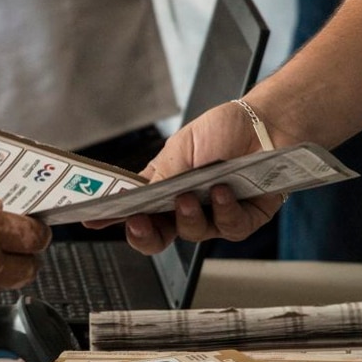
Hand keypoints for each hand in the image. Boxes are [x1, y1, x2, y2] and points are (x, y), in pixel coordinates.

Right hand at [98, 101, 287, 254]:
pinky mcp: (243, 220)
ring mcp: (214, 216)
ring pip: (192, 234)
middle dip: (145, 235)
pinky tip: (223, 192)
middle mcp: (186, 207)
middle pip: (158, 238)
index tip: (93, 220)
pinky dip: (224, 212)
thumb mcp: (182, 147)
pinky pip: (229, 229)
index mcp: (165, 189)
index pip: (134, 211)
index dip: (113, 220)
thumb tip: (133, 197)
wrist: (268, 123)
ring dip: (188, 217)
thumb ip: (160, 176)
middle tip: (139, 222)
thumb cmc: (225, 130)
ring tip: (190, 195)